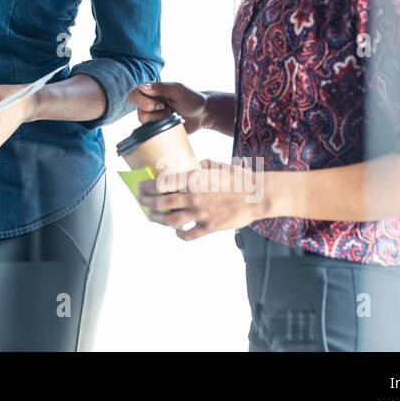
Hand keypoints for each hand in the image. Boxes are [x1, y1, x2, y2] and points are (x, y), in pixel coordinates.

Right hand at [128, 80, 209, 134]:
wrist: (203, 115)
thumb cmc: (191, 98)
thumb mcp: (177, 89)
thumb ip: (160, 87)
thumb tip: (142, 87)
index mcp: (151, 92)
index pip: (134, 95)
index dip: (142, 101)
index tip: (159, 103)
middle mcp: (148, 105)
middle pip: (138, 110)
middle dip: (152, 112)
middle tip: (167, 110)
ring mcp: (153, 118)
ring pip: (144, 123)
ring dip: (159, 120)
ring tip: (172, 117)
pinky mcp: (157, 130)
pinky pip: (151, 133)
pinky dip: (160, 130)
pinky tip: (170, 126)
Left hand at [134, 159, 266, 239]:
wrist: (258, 195)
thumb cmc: (239, 178)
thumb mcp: (217, 166)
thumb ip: (201, 167)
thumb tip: (192, 167)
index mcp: (194, 179)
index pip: (162, 184)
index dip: (148, 186)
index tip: (141, 187)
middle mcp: (194, 197)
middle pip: (161, 202)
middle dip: (147, 202)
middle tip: (142, 202)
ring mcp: (201, 213)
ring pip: (170, 220)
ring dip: (158, 219)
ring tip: (152, 217)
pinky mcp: (210, 227)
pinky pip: (188, 234)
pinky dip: (179, 234)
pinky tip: (177, 231)